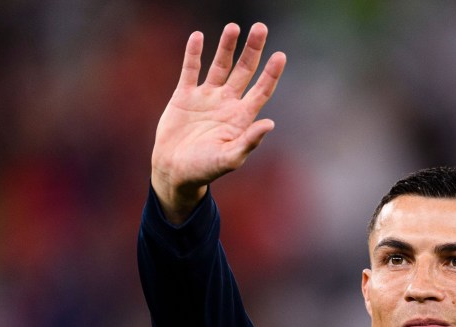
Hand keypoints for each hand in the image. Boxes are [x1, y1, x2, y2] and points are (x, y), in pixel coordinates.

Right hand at [150, 22, 285, 222]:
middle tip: (260, 27)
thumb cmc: (205, 170)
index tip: (280, 56)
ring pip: (219, 65)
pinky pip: (190, 70)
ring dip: (226, 46)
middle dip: (252, 50)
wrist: (174, 171)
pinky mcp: (184, 96)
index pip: (261, 91)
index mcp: (241, 118)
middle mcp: (226, 103)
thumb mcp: (229, 159)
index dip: (271, 74)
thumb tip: (270, 124)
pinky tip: (198, 36)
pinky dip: (193, 54)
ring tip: (233, 27)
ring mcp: (206, 97)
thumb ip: (249, 142)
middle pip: (244, 71)